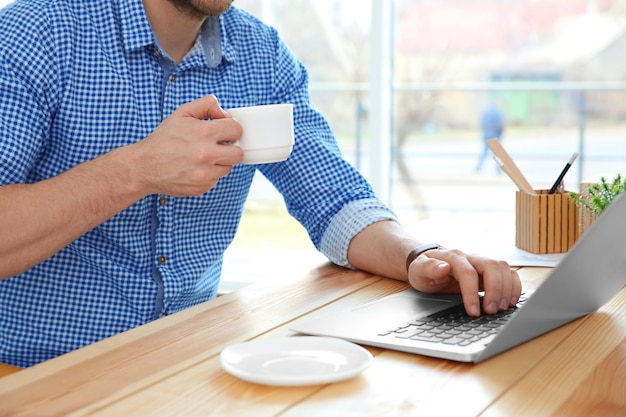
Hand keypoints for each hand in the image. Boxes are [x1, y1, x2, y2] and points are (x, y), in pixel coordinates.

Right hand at [131, 95, 243, 196]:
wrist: (145, 166)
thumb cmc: (164, 139)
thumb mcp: (182, 113)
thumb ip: (207, 105)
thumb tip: (225, 113)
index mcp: (204, 133)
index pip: (236, 130)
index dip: (230, 129)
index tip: (224, 131)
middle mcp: (207, 154)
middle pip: (238, 153)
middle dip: (230, 148)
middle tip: (218, 146)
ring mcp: (205, 174)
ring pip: (228, 167)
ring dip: (219, 162)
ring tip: (201, 157)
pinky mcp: (202, 187)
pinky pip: (216, 179)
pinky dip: (208, 174)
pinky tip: (194, 168)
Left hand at [407, 248, 521, 316]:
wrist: (428, 266)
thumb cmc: (423, 270)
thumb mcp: (418, 270)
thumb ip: (428, 268)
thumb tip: (443, 267)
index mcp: (453, 257)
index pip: (468, 272)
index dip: (472, 292)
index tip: (473, 312)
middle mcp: (471, 257)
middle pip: (492, 266)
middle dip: (495, 290)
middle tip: (491, 311)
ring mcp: (482, 263)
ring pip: (503, 268)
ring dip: (507, 289)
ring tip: (501, 309)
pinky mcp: (489, 271)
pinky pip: (508, 273)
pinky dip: (514, 286)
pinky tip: (510, 301)